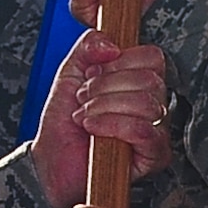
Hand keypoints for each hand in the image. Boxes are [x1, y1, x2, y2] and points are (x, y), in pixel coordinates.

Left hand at [32, 33, 172, 207]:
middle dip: (105, 87)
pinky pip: (143, 130)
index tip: (92, 75)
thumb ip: (88, 47)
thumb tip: (111, 44)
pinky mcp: (154, 155)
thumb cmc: (63, 124)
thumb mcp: (70, 73)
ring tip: (85, 116)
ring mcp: (156, 130)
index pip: (153, 57)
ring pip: (146, 103)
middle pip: (150, 79)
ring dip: (104, 107)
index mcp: (138, 81)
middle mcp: (153, 103)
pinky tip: (93, 128)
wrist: (50, 163)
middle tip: (83, 99)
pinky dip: (112, 125)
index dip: (119, 62)